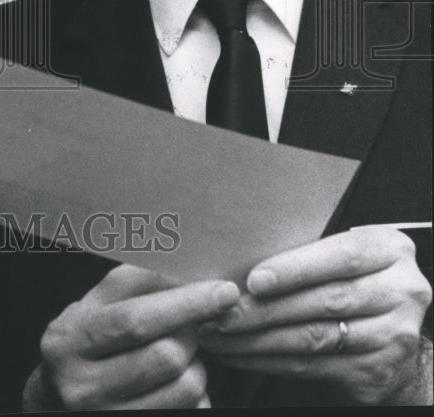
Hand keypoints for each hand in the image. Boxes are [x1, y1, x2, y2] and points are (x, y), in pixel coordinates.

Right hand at [23, 264, 239, 409]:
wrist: (60, 397)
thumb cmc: (88, 338)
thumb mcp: (96, 304)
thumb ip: (135, 281)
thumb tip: (189, 269)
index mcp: (70, 339)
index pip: (135, 320)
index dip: (185, 303)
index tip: (224, 291)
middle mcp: (83, 385)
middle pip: (167, 357)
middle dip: (192, 334)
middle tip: (190, 324)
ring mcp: (108, 416)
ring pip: (186, 387)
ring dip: (198, 365)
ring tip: (182, 353)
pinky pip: (190, 411)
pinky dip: (198, 394)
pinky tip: (178, 382)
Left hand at [197, 226, 432, 404]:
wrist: (390, 338)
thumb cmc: (349, 283)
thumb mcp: (340, 256)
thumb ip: (307, 251)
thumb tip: (237, 251)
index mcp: (390, 250)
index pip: (342, 256)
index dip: (295, 268)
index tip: (253, 280)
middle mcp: (401, 291)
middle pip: (324, 300)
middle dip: (264, 309)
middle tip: (221, 313)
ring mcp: (393, 336)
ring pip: (314, 336)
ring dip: (258, 338)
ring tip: (220, 335)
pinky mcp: (378, 372)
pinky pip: (313, 365)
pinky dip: (270, 360)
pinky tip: (241, 355)